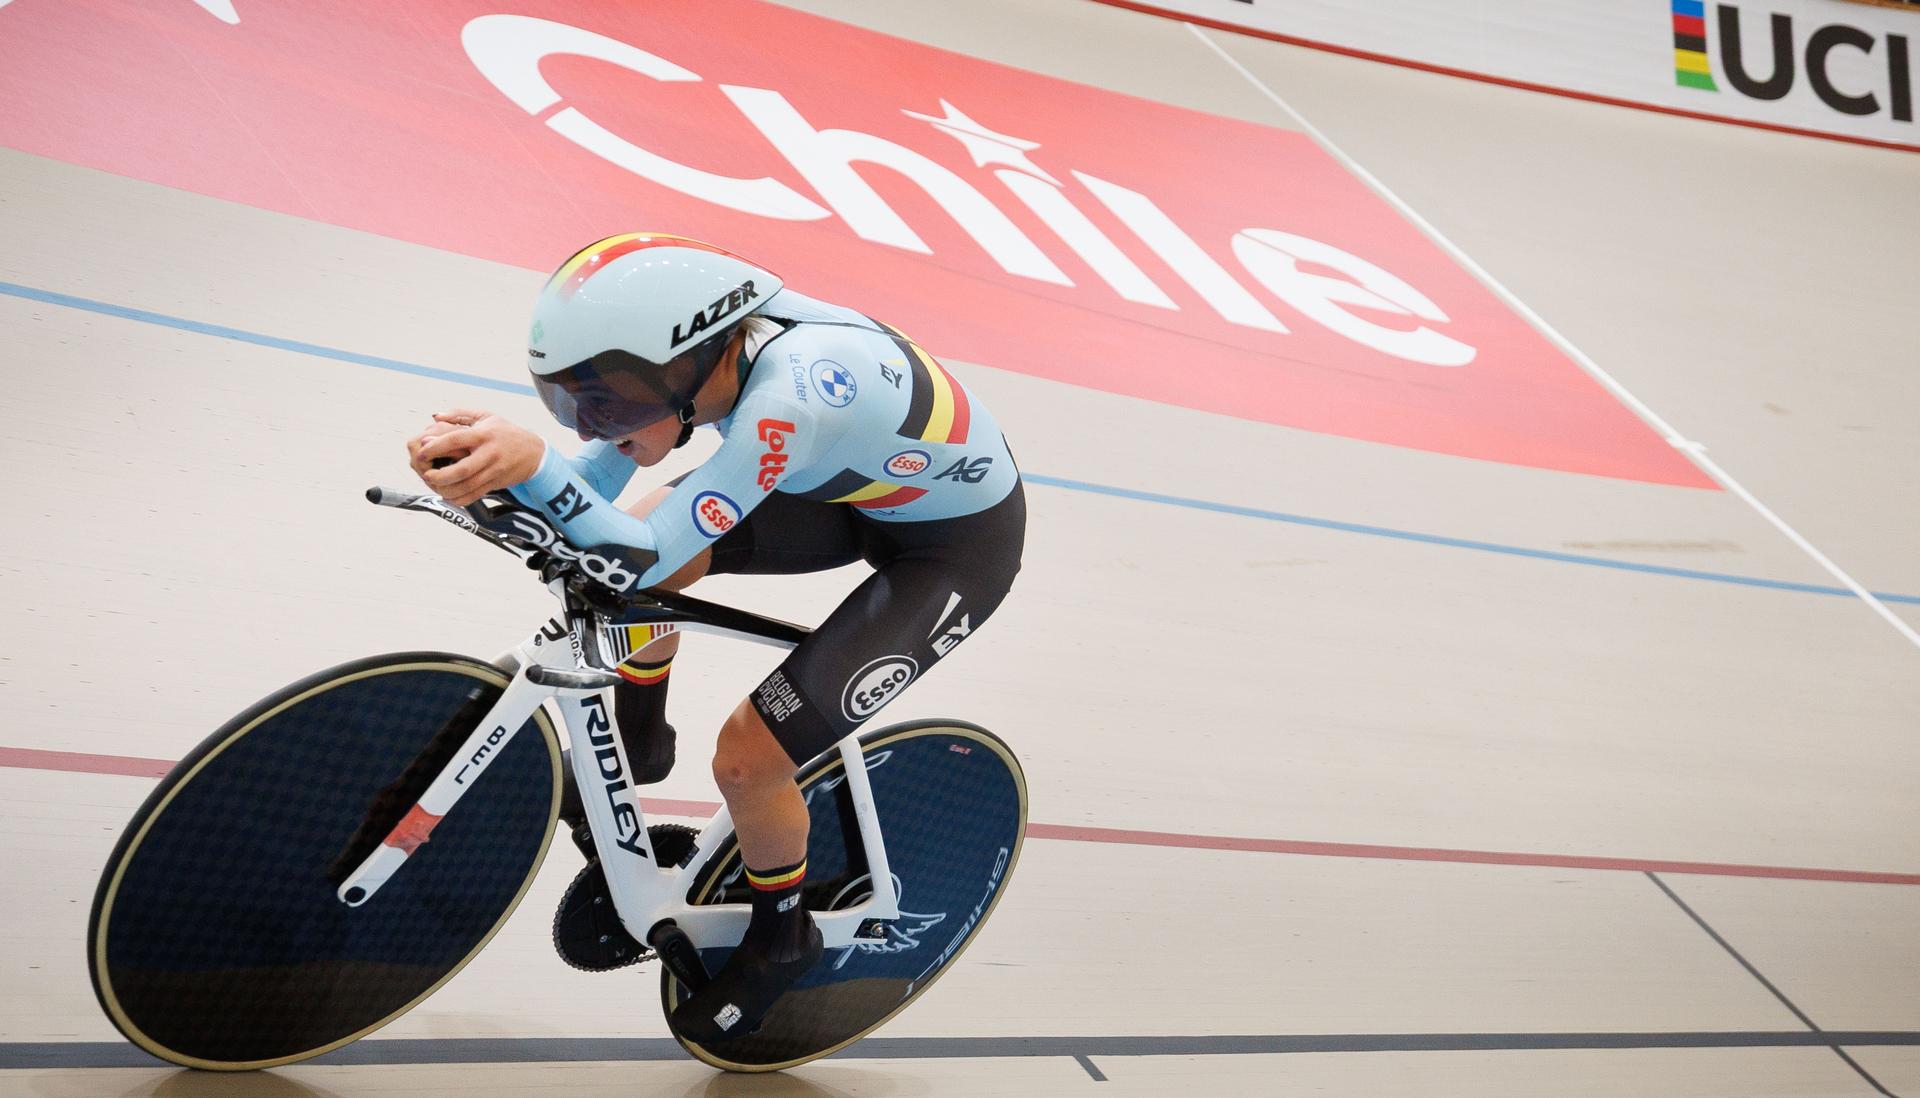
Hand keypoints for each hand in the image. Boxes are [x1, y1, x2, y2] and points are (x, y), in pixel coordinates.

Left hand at [406, 408, 546, 506]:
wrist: (533, 453)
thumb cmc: (506, 433)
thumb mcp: (486, 416)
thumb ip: (459, 414)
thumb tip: (435, 417)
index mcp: (483, 434)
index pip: (455, 440)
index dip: (435, 447)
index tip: (421, 452)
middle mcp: (489, 453)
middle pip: (462, 469)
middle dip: (440, 475)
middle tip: (426, 474)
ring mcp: (493, 470)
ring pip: (467, 486)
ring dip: (446, 489)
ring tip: (434, 485)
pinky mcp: (495, 483)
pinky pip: (474, 495)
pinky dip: (458, 499)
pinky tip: (448, 496)